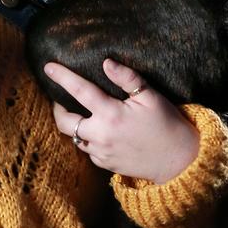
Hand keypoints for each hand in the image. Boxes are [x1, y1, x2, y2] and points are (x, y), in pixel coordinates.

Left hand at [45, 58, 199, 183]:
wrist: (180, 161)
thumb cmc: (167, 124)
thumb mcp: (151, 96)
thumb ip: (127, 78)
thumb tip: (106, 62)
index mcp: (111, 114)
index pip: (79, 91)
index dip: (62, 77)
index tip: (47, 67)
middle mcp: (101, 135)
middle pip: (64, 122)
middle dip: (57, 109)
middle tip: (60, 99)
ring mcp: (101, 153)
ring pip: (75, 138)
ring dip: (73, 125)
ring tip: (78, 114)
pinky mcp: (106, 165)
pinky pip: (88, 150)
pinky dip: (88, 139)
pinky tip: (97, 132)